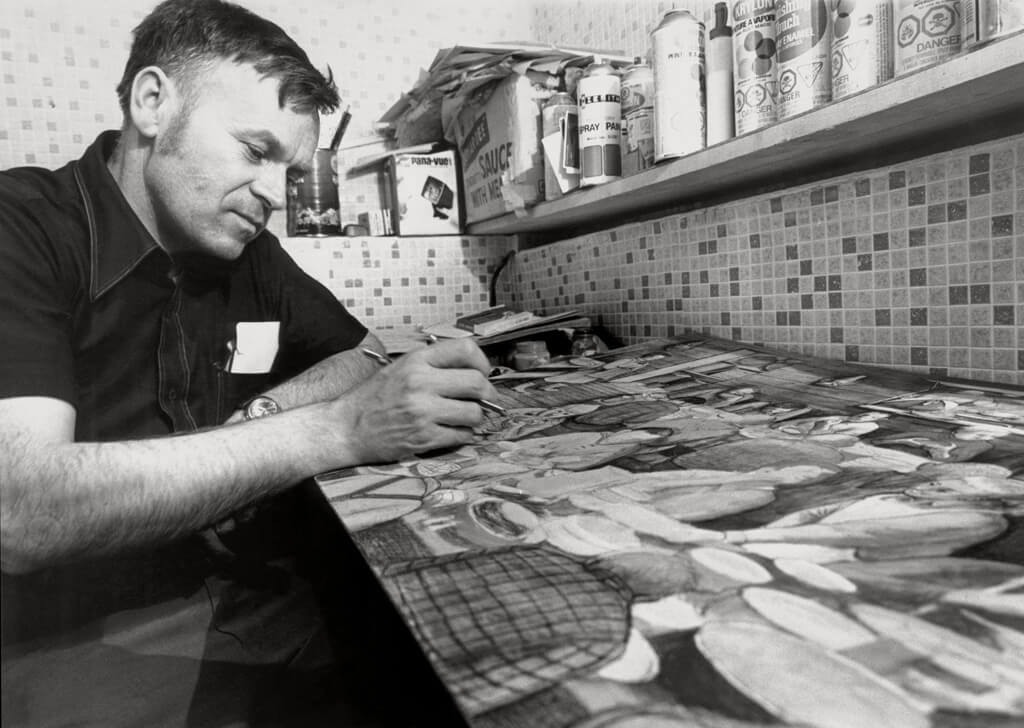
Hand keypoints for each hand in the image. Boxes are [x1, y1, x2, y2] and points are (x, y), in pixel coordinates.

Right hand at [330, 338, 498, 462]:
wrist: (346, 428)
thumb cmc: (374, 398)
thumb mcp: (400, 367)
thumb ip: (434, 364)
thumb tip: (474, 370)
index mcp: (416, 361)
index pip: (465, 349)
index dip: (482, 362)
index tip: (483, 372)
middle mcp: (420, 383)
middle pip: (477, 383)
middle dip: (488, 394)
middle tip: (486, 400)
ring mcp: (422, 412)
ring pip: (474, 413)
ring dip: (475, 417)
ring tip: (463, 418)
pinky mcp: (423, 438)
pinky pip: (462, 436)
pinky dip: (463, 435)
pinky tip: (451, 432)